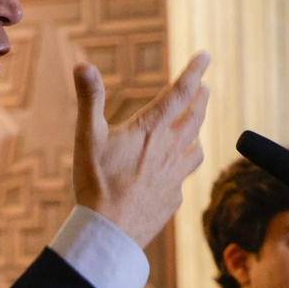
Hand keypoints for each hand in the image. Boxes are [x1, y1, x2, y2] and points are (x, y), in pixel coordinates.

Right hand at [72, 51, 210, 247]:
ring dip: (198, 131)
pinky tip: (176, 170)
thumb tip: (83, 65)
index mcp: (152, 130)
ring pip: (197, 148)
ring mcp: (175, 176)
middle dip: (201, 98)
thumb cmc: (96, 183)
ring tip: (195, 126)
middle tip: (204, 87)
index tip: (205, 55)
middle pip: (195, 117)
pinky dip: (184, 165)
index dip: (194, 71)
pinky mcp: (173, 198)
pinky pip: (184, 177)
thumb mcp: (87, 137)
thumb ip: (90, 99)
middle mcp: (170, 150)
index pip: (179, 93)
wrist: (110, 232)